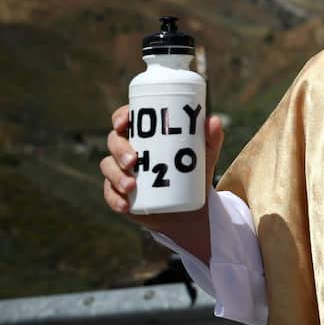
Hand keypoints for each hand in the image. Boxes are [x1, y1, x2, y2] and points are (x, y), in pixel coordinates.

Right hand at [100, 104, 223, 261]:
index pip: (125, 119)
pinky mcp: (119, 194)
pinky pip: (110, 194)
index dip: (120, 117)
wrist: (190, 207)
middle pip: (114, 142)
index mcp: (145, 135)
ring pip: (108, 168)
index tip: (124, 123)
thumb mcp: (205, 155)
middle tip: (133, 161)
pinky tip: (125, 205)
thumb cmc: (195, 173)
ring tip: (131, 186)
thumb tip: (213, 121)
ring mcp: (121, 172)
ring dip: (116, 176)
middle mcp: (129, 150)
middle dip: (119, 150)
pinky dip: (114, 199)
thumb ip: (212, 138)